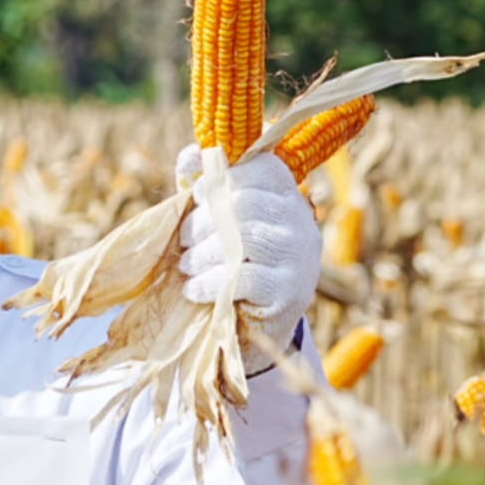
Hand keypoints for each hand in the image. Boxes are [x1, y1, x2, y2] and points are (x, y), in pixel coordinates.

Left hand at [174, 144, 320, 373]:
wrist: (255, 326)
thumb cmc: (232, 261)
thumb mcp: (219, 220)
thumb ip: (205, 186)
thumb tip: (189, 157)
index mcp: (287, 195)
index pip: (261, 166)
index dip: (221, 176)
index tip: (197, 196)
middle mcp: (301, 220)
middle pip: (243, 202)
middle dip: (201, 222)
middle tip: (183, 241)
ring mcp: (300, 257)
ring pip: (243, 237)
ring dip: (202, 253)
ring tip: (185, 265)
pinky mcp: (290, 294)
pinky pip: (244, 277)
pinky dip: (208, 283)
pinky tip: (193, 290)